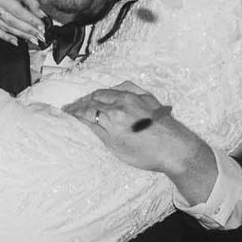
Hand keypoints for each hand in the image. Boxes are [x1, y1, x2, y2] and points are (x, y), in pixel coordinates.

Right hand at [0, 0, 46, 46]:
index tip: (42, 27)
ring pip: (5, 27)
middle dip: (28, 31)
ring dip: (20, 35)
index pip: (19, 12)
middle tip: (39, 36)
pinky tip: (16, 41)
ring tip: (32, 39)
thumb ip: (32, 2)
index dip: (31, 21)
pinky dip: (6, 37)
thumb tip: (41, 16)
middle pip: (12, 22)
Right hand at [68, 82, 198, 173]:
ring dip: (96, 95)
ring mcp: (135, 97)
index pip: (86, 110)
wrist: (176, 149)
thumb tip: (84, 121)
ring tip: (88, 100)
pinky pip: (125, 87)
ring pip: (109, 90)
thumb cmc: (148, 154)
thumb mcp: (117, 148)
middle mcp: (122, 103)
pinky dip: (114, 89)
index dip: (74, 111)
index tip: (66, 113)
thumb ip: (99, 131)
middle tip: (73, 107)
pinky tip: (111, 92)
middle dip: (82, 102)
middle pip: (95, 98)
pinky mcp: (146, 97)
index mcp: (112, 117)